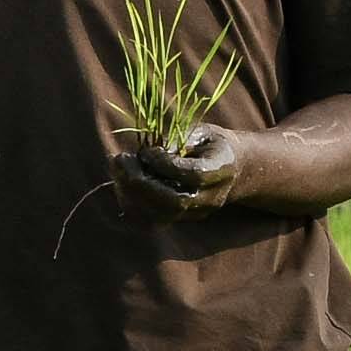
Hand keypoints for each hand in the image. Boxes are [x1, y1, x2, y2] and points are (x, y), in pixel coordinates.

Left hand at [117, 121, 267, 214]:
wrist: (233, 170)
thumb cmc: (211, 144)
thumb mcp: (202, 132)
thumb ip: (179, 139)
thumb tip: (149, 154)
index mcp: (221, 170)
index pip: (193, 175)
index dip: (166, 164)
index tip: (147, 151)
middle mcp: (212, 197)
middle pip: (175, 201)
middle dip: (142, 181)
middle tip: (120, 159)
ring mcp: (198, 211)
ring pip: (161, 213)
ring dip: (132, 192)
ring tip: (117, 168)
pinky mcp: (183, 218)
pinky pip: (154, 217)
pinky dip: (133, 200)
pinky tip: (121, 180)